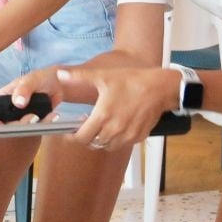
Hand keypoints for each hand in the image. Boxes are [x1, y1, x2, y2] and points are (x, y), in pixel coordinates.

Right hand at [0, 66, 76, 124]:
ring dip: (34, 124)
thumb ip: (23, 90)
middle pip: (9, 122)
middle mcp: (10, 107)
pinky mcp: (34, 120)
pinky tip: (51, 116)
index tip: (7, 124)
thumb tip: (17, 103)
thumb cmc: (40, 77)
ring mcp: (22, 115)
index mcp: (4, 96)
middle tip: (34, 118)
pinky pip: (36, 126)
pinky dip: (43, 124)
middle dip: (21, 123)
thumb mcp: (31, 80)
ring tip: (44, 115)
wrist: (58, 83)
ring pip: (23, 126)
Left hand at [57, 65, 179, 150]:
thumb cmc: (132, 81)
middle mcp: (115, 130)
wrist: (160, 88)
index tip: (69, 133)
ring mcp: (128, 135)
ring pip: (109, 146)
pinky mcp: (139, 136)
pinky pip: (124, 144)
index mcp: (103, 116)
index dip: (73, 137)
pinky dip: (117, 139)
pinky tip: (116, 127)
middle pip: (94, 144)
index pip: (82, 137)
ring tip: (100, 128)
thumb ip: (80, 77)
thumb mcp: (104, 76)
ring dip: (101, 140)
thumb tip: (61, 75)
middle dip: (87, 138)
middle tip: (85, 128)